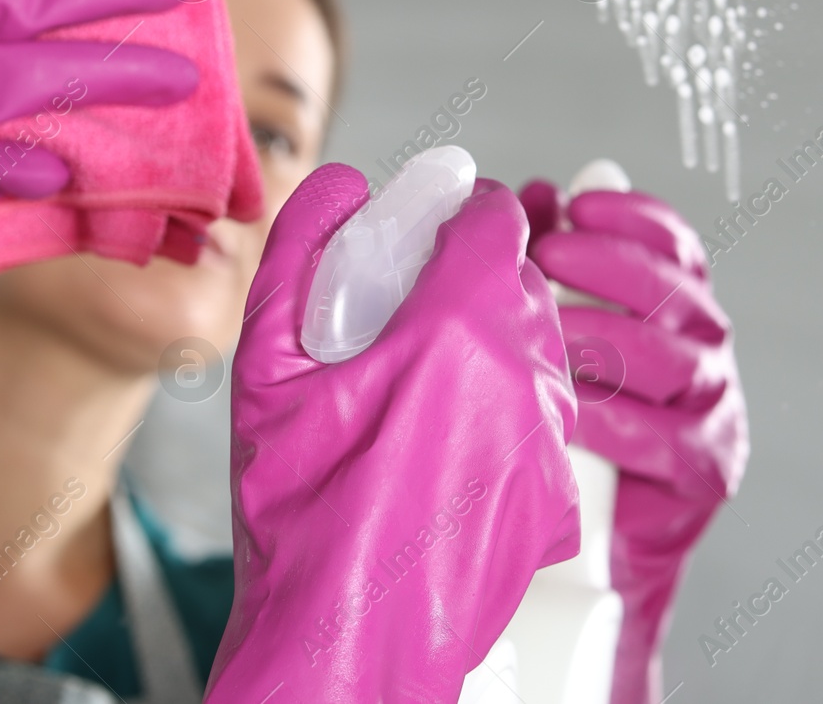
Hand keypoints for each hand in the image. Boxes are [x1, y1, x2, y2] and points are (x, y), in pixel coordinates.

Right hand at [206, 165, 579, 703]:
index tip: (425, 237)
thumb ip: (299, 251)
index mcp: (456, 328)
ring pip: (537, 348)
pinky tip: (442, 451)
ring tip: (418, 393)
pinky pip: (541, 416)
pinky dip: (502, 412)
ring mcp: (549, 437)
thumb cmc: (299, 509)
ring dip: (491, 346)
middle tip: (405, 321)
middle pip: (521, 281)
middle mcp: (524, 374)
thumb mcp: (265, 366)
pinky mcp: (557, 491)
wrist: (342, 638)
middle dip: (469, 283)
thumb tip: (340, 184)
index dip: (458, 214)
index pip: (497, 219)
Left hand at [520, 181, 748, 703]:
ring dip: (603, 336)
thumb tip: (535, 193)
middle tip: (548, 254)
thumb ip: (559, 266)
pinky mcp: (707, 471)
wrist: (604, 546)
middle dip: (608, 265)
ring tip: (548, 329)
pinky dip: (610, 419)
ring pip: (669, 358)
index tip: (581, 202)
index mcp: (680, 310)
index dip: (634, 217)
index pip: (676, 246)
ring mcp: (715, 411)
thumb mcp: (563, 337)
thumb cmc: (575, 427)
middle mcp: (708, 351)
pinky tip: (566, 411)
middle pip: (674, 292)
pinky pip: (662, 437)